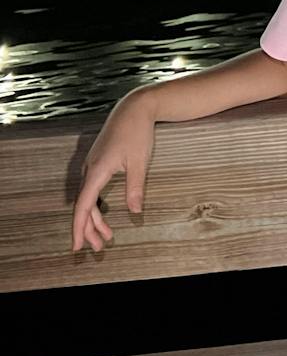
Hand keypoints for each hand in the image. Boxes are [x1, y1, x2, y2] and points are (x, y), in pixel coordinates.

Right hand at [71, 91, 155, 254]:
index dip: (79, 228)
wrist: (134, 108)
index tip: (77, 246)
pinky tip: (103, 215)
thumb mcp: (140, 162)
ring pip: (87, 198)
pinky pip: (91, 189)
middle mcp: (89, 169)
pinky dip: (96, 205)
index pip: (84, 206)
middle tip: (99, 247)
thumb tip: (135, 211)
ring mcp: (91, 165)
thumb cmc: (137, 132)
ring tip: (106, 236)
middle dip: (89, 229)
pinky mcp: (97, 163)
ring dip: (94, 218)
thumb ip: (135, 188)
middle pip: (83, 206)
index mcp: (97, 170)